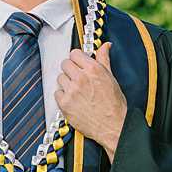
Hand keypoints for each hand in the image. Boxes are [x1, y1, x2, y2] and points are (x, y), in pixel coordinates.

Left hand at [54, 41, 126, 157]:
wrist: (113, 125)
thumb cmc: (114, 104)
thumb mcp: (111, 78)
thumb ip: (104, 59)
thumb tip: (106, 46)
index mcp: (93, 69)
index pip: (74, 53)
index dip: (77, 59)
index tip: (79, 63)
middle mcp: (81, 78)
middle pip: (65, 64)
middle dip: (71, 69)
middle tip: (77, 77)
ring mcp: (71, 91)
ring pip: (60, 78)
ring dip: (66, 83)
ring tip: (77, 90)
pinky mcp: (65, 104)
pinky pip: (57, 93)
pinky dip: (63, 96)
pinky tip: (73, 100)